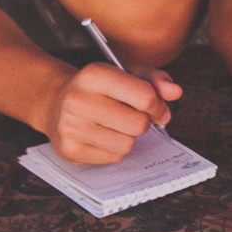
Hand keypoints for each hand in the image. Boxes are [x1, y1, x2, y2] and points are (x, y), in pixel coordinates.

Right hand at [44, 62, 181, 163]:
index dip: (158, 105)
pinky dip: (113, 149)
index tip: (155, 108)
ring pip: (128, 144)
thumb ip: (154, 80)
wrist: (55, 103)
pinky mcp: (70, 150)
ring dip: (127, 137)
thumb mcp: (125, 74)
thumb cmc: (98, 89)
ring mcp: (71, 127)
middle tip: (128, 116)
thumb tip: (176, 92)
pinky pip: (114, 158)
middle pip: (139, 124)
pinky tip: (100, 136)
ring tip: (112, 125)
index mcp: (94, 74)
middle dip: (141, 122)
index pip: (145, 96)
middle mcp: (79, 99)